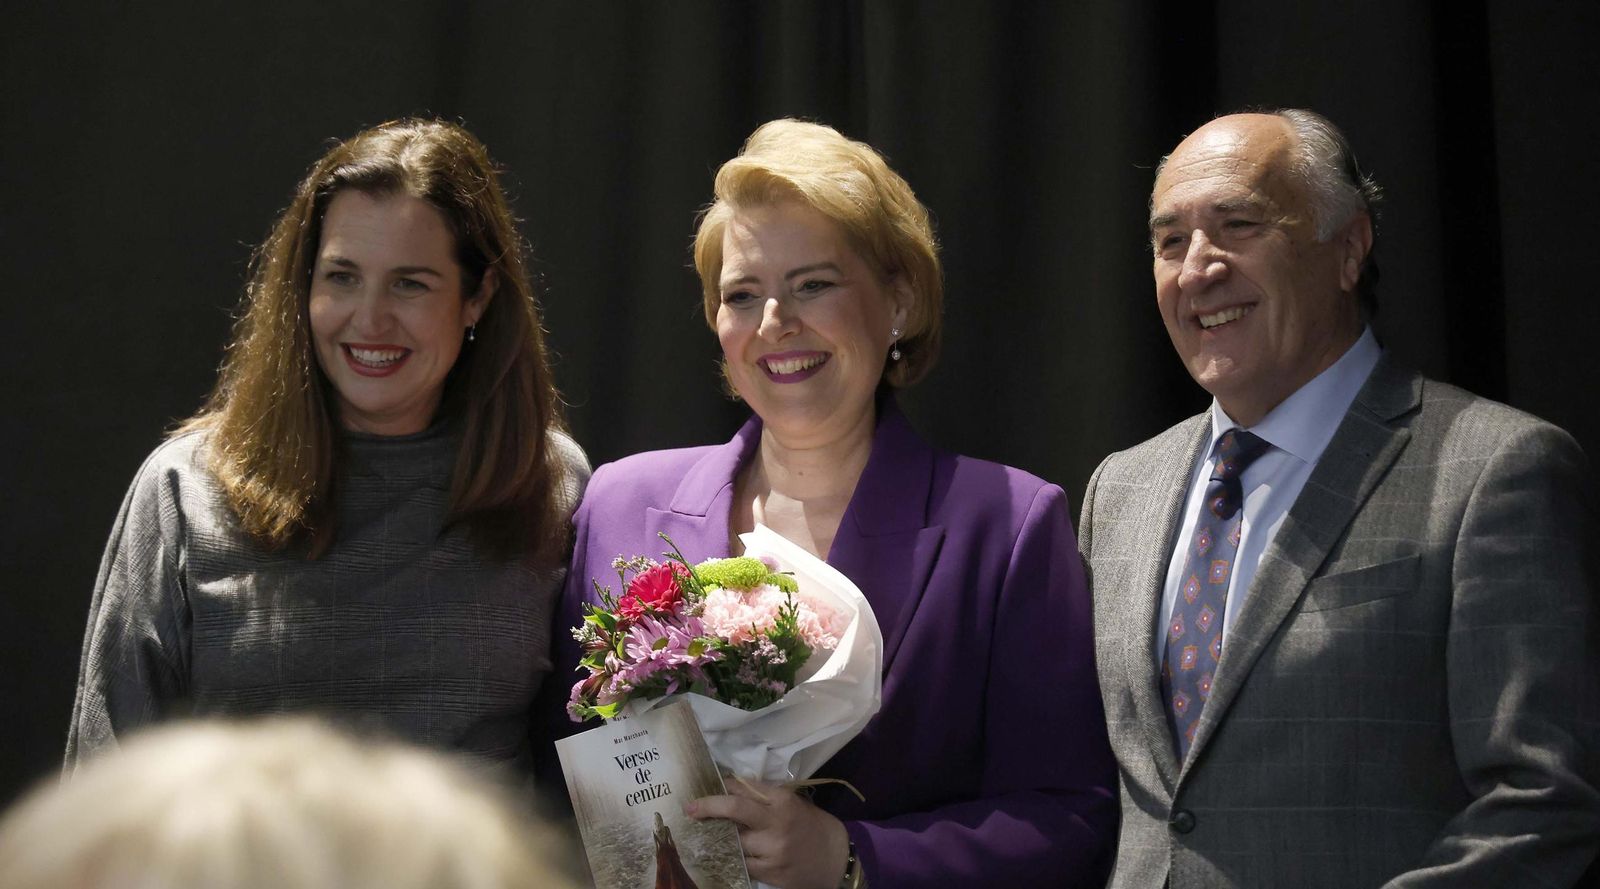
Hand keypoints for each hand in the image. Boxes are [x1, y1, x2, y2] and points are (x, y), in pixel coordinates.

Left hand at [685, 778, 849, 888]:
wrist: (836, 858)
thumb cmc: (811, 825)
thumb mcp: (791, 803)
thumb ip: (763, 796)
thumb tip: (728, 788)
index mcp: (782, 800)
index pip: (743, 789)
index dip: (722, 787)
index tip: (708, 788)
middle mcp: (776, 824)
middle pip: (734, 810)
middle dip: (708, 807)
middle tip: (690, 808)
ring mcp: (772, 851)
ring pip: (733, 841)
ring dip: (719, 837)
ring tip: (708, 834)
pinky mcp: (770, 873)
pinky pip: (742, 863)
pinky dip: (733, 857)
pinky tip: (727, 853)